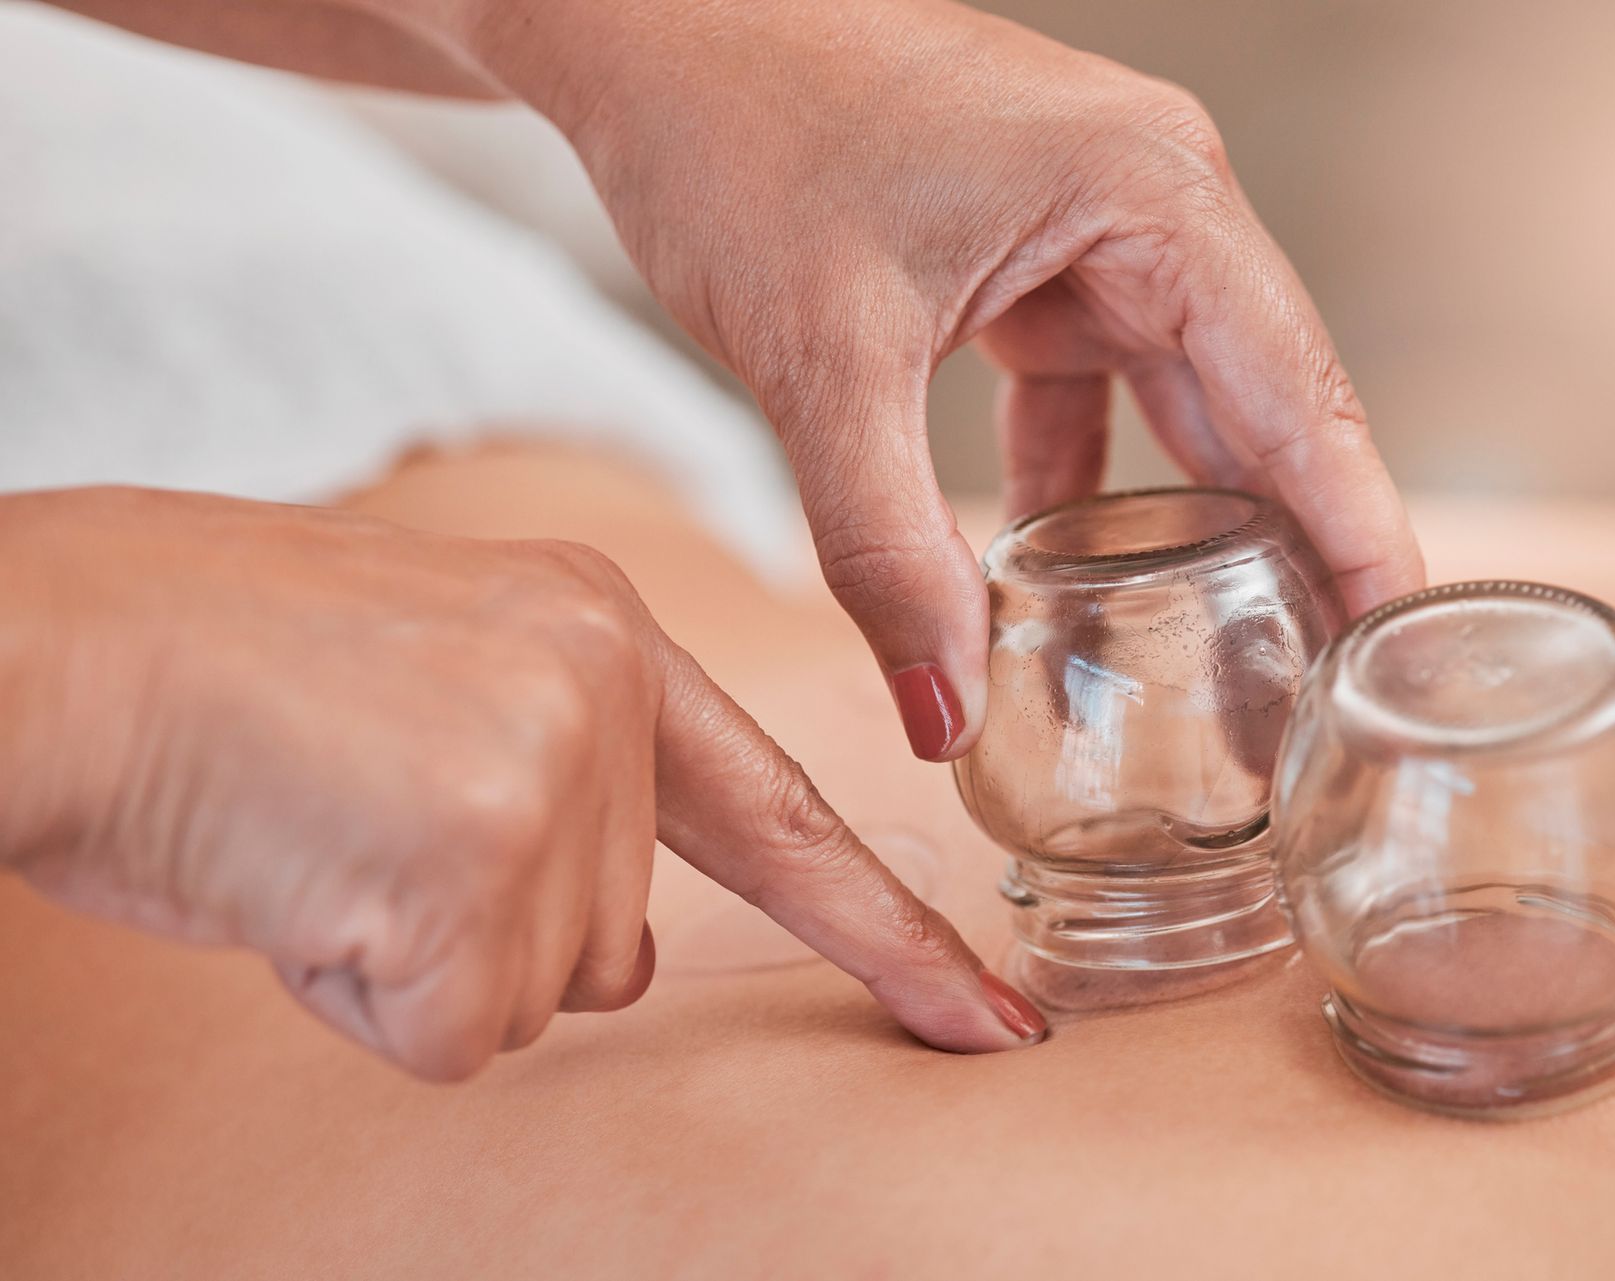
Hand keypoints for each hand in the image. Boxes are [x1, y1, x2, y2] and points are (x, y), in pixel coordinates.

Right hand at [0, 488, 1045, 1079]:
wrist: (58, 641)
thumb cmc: (215, 670)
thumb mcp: (436, 680)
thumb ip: (565, 788)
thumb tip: (622, 958)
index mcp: (602, 630)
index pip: (781, 812)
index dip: (885, 931)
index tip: (990, 1021)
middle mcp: (604, 689)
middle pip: (611, 943)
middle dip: (480, 930)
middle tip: (351, 819)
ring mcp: (551, 771)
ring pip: (525, 996)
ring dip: (410, 958)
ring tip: (312, 833)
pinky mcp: (475, 858)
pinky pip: (445, 1031)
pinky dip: (357, 995)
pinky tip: (292, 877)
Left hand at [443, 0, 1424, 758]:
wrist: (649, 31)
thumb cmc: (739, 126)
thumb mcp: (821, 358)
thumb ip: (885, 549)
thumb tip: (942, 712)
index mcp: (1151, 193)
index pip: (1303, 393)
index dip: (1362, 534)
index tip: (1405, 653)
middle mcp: (1153, 202)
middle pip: (1264, 406)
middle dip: (1290, 556)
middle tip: (1319, 703)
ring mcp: (1095, 227)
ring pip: (1184, 403)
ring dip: (1196, 530)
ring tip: (1233, 666)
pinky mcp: (1033, 254)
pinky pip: (1096, 387)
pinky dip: (1088, 485)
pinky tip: (1070, 580)